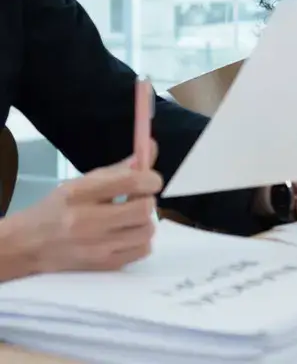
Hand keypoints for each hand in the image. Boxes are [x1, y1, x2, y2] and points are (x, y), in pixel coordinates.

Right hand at [0, 158, 158, 276]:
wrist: (27, 245)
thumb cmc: (56, 209)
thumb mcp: (79, 184)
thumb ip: (117, 170)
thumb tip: (150, 150)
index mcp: (81, 194)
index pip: (130, 182)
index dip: (150, 179)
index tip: (149, 180)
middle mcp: (88, 221)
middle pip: (144, 209)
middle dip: (147, 201)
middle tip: (136, 201)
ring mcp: (97, 247)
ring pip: (147, 230)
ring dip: (144, 222)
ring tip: (128, 219)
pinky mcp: (104, 264)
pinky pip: (143, 250)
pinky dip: (140, 241)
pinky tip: (125, 235)